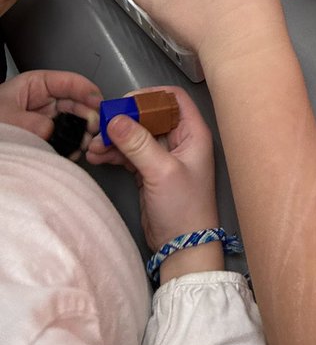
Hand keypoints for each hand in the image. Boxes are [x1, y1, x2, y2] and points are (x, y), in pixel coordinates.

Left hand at [0, 69, 100, 153]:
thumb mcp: (6, 118)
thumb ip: (30, 122)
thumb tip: (52, 130)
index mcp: (37, 85)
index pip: (70, 82)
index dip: (88, 91)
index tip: (99, 105)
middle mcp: (45, 100)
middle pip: (77, 102)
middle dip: (90, 114)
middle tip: (97, 129)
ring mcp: (47, 118)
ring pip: (75, 121)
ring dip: (85, 132)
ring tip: (89, 142)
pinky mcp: (47, 137)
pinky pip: (67, 138)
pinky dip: (75, 145)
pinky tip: (77, 151)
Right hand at [86, 85, 222, 282]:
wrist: (183, 247)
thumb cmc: (184, 207)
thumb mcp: (161, 172)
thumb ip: (139, 144)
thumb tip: (116, 119)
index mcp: (193, 133)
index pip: (173, 99)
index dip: (149, 96)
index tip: (124, 103)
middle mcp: (180, 140)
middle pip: (149, 117)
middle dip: (124, 121)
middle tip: (100, 127)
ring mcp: (164, 156)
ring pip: (136, 136)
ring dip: (115, 139)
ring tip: (94, 148)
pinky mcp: (149, 172)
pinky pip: (129, 154)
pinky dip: (114, 154)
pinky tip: (97, 157)